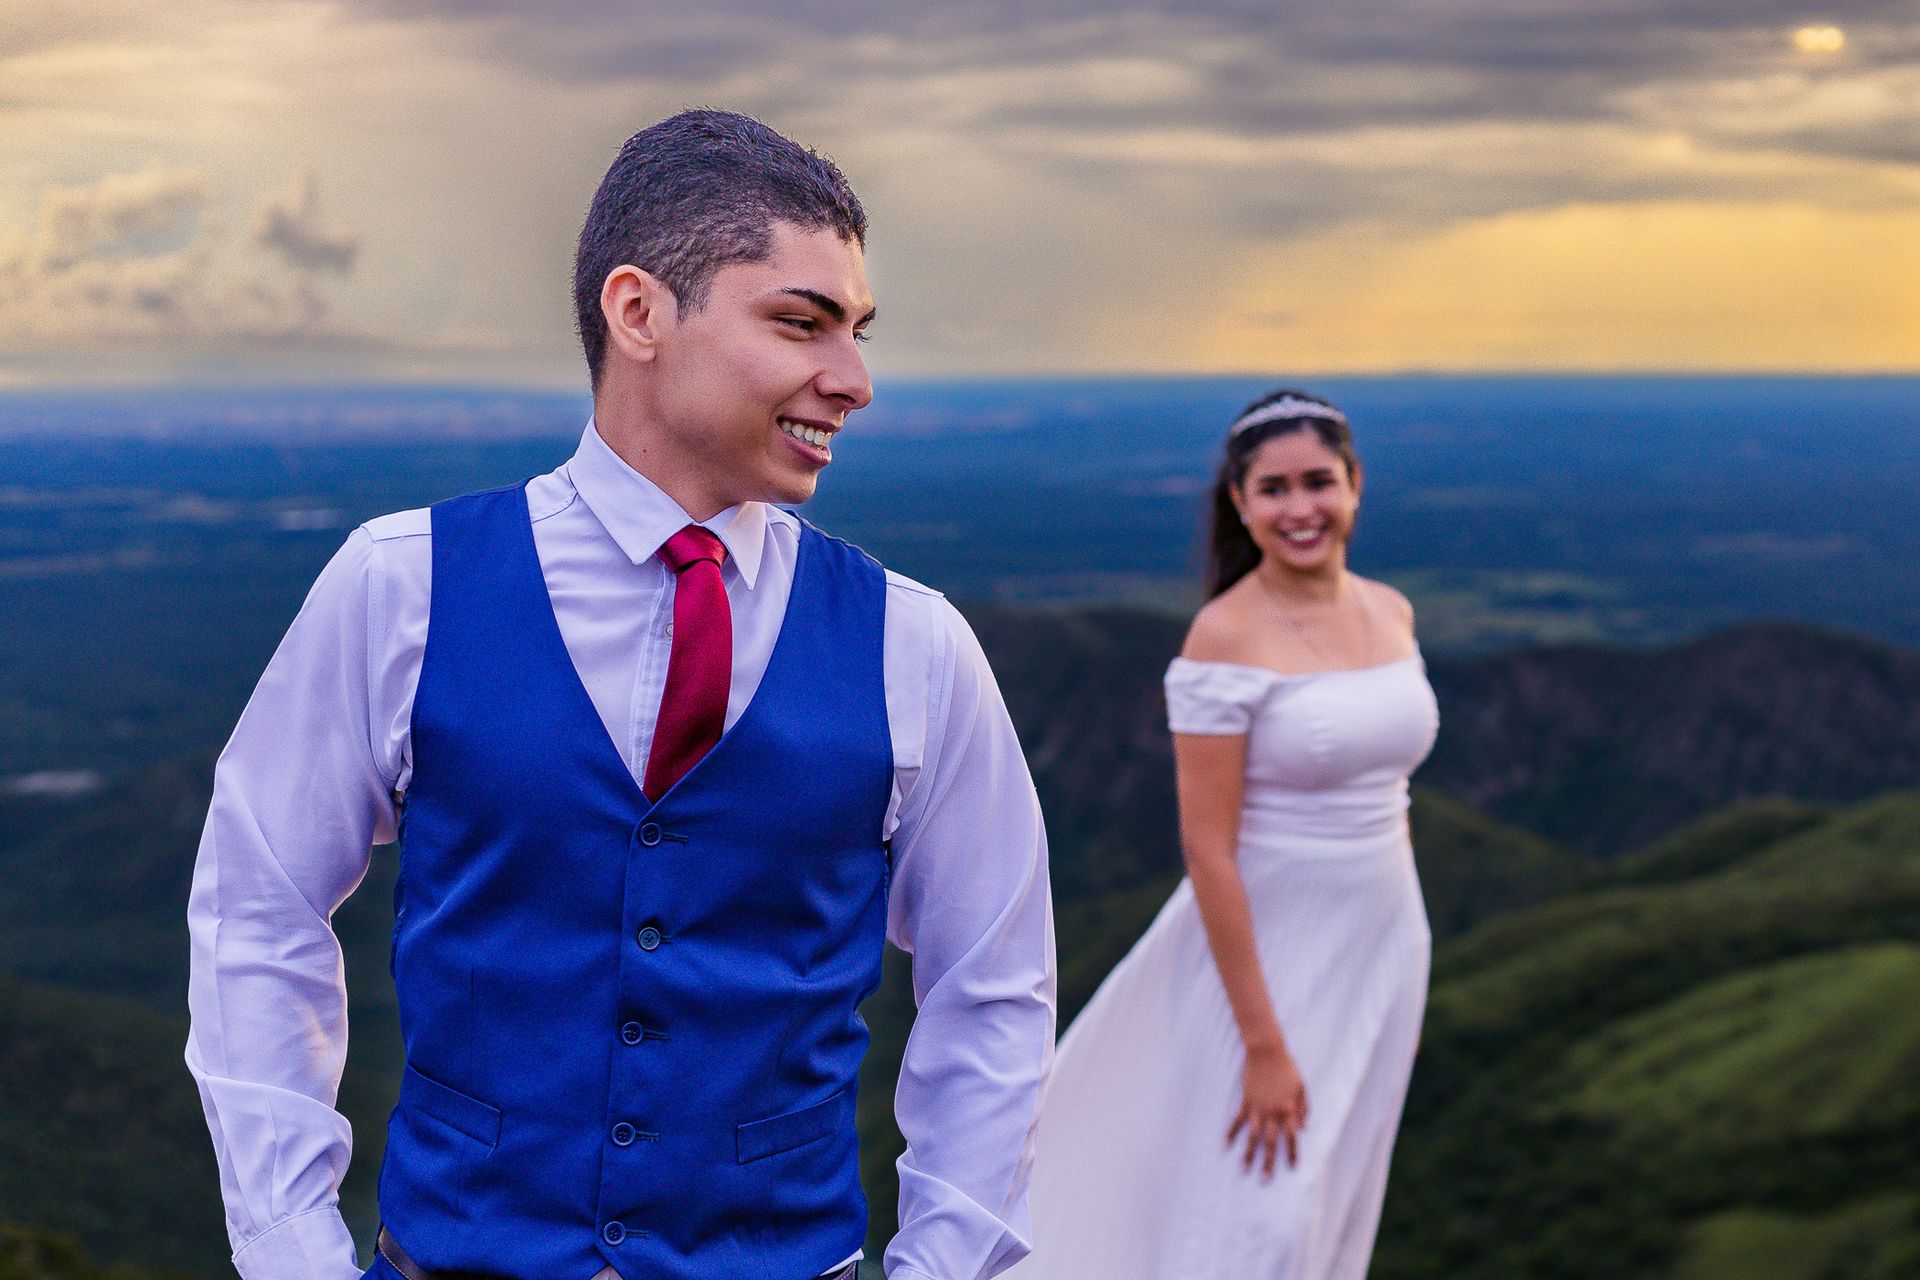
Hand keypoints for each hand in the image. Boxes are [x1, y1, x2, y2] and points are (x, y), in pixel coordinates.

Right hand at [1227, 1039, 1307, 1178]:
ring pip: (1253, 1136)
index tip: (1291, 1168)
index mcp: (1289, 1110)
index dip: (1292, 1153)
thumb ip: (1304, 1108)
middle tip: (1264, 1180)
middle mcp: (1273, 1113)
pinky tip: (1226, 1145)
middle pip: (1271, 1143)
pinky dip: (1231, 1133)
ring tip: (1244, 1169)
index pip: (1292, 1137)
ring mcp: (1257, 1108)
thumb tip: (1304, 1127)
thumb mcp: (1302, 1087)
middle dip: (1269, 1163)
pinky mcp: (1245, 1101)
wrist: (1267, 1051)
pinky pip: (1237, 1120)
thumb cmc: (1287, 1067)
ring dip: (1249, 1154)